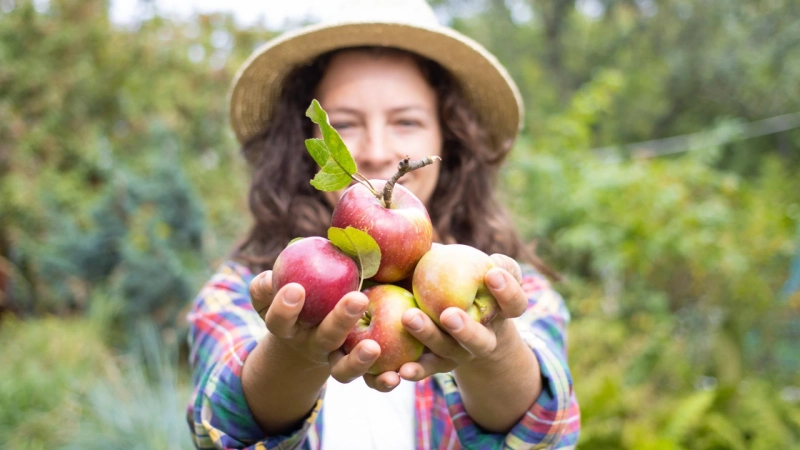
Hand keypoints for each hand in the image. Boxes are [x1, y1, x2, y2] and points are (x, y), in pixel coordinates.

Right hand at [249, 271, 382, 382]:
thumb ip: (292, 264)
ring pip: (342, 369)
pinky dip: (380, 382)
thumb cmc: (302, 293)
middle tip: (358, 299)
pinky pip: (368, 382)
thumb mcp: (290, 281)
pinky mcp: (355, 371)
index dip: (284, 307)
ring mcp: (332, 360)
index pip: (279, 318)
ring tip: (374, 348)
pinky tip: (394, 377)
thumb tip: (306, 242)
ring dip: (357, 360)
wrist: (309, 331)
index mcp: (289, 325)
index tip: (296, 288)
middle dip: (338, 321)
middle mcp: (311, 344)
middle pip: (323, 337)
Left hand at [362, 254, 525, 390]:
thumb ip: (462, 255)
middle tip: (449, 314)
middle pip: (480, 339)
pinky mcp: (440, 365)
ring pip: (449, 351)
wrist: (461, 322)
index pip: (515, 303)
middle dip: (465, 328)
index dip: (507, 290)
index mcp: (502, 311)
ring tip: (409, 318)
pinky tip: (400, 370)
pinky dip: (415, 369)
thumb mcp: (471, 267)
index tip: (491, 271)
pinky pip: (427, 369)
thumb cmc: (467, 281)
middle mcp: (486, 338)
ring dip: (430, 337)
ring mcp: (462, 355)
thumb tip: (431, 235)